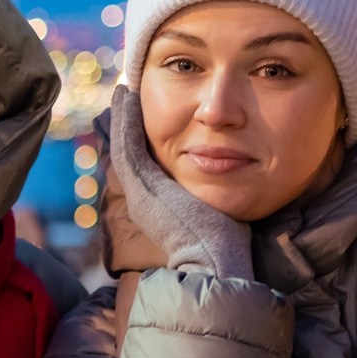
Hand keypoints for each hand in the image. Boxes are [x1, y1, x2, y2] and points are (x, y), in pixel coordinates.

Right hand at [108, 87, 252, 278]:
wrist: (214, 266)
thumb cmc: (225, 248)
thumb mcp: (217, 214)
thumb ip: (216, 196)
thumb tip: (232, 179)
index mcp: (158, 207)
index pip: (146, 165)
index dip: (143, 139)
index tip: (145, 115)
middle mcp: (144, 200)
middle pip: (130, 153)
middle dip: (128, 124)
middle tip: (126, 96)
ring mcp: (140, 193)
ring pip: (125, 144)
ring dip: (124, 116)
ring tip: (124, 90)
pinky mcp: (143, 186)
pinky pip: (129, 144)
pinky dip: (126, 119)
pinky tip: (126, 96)